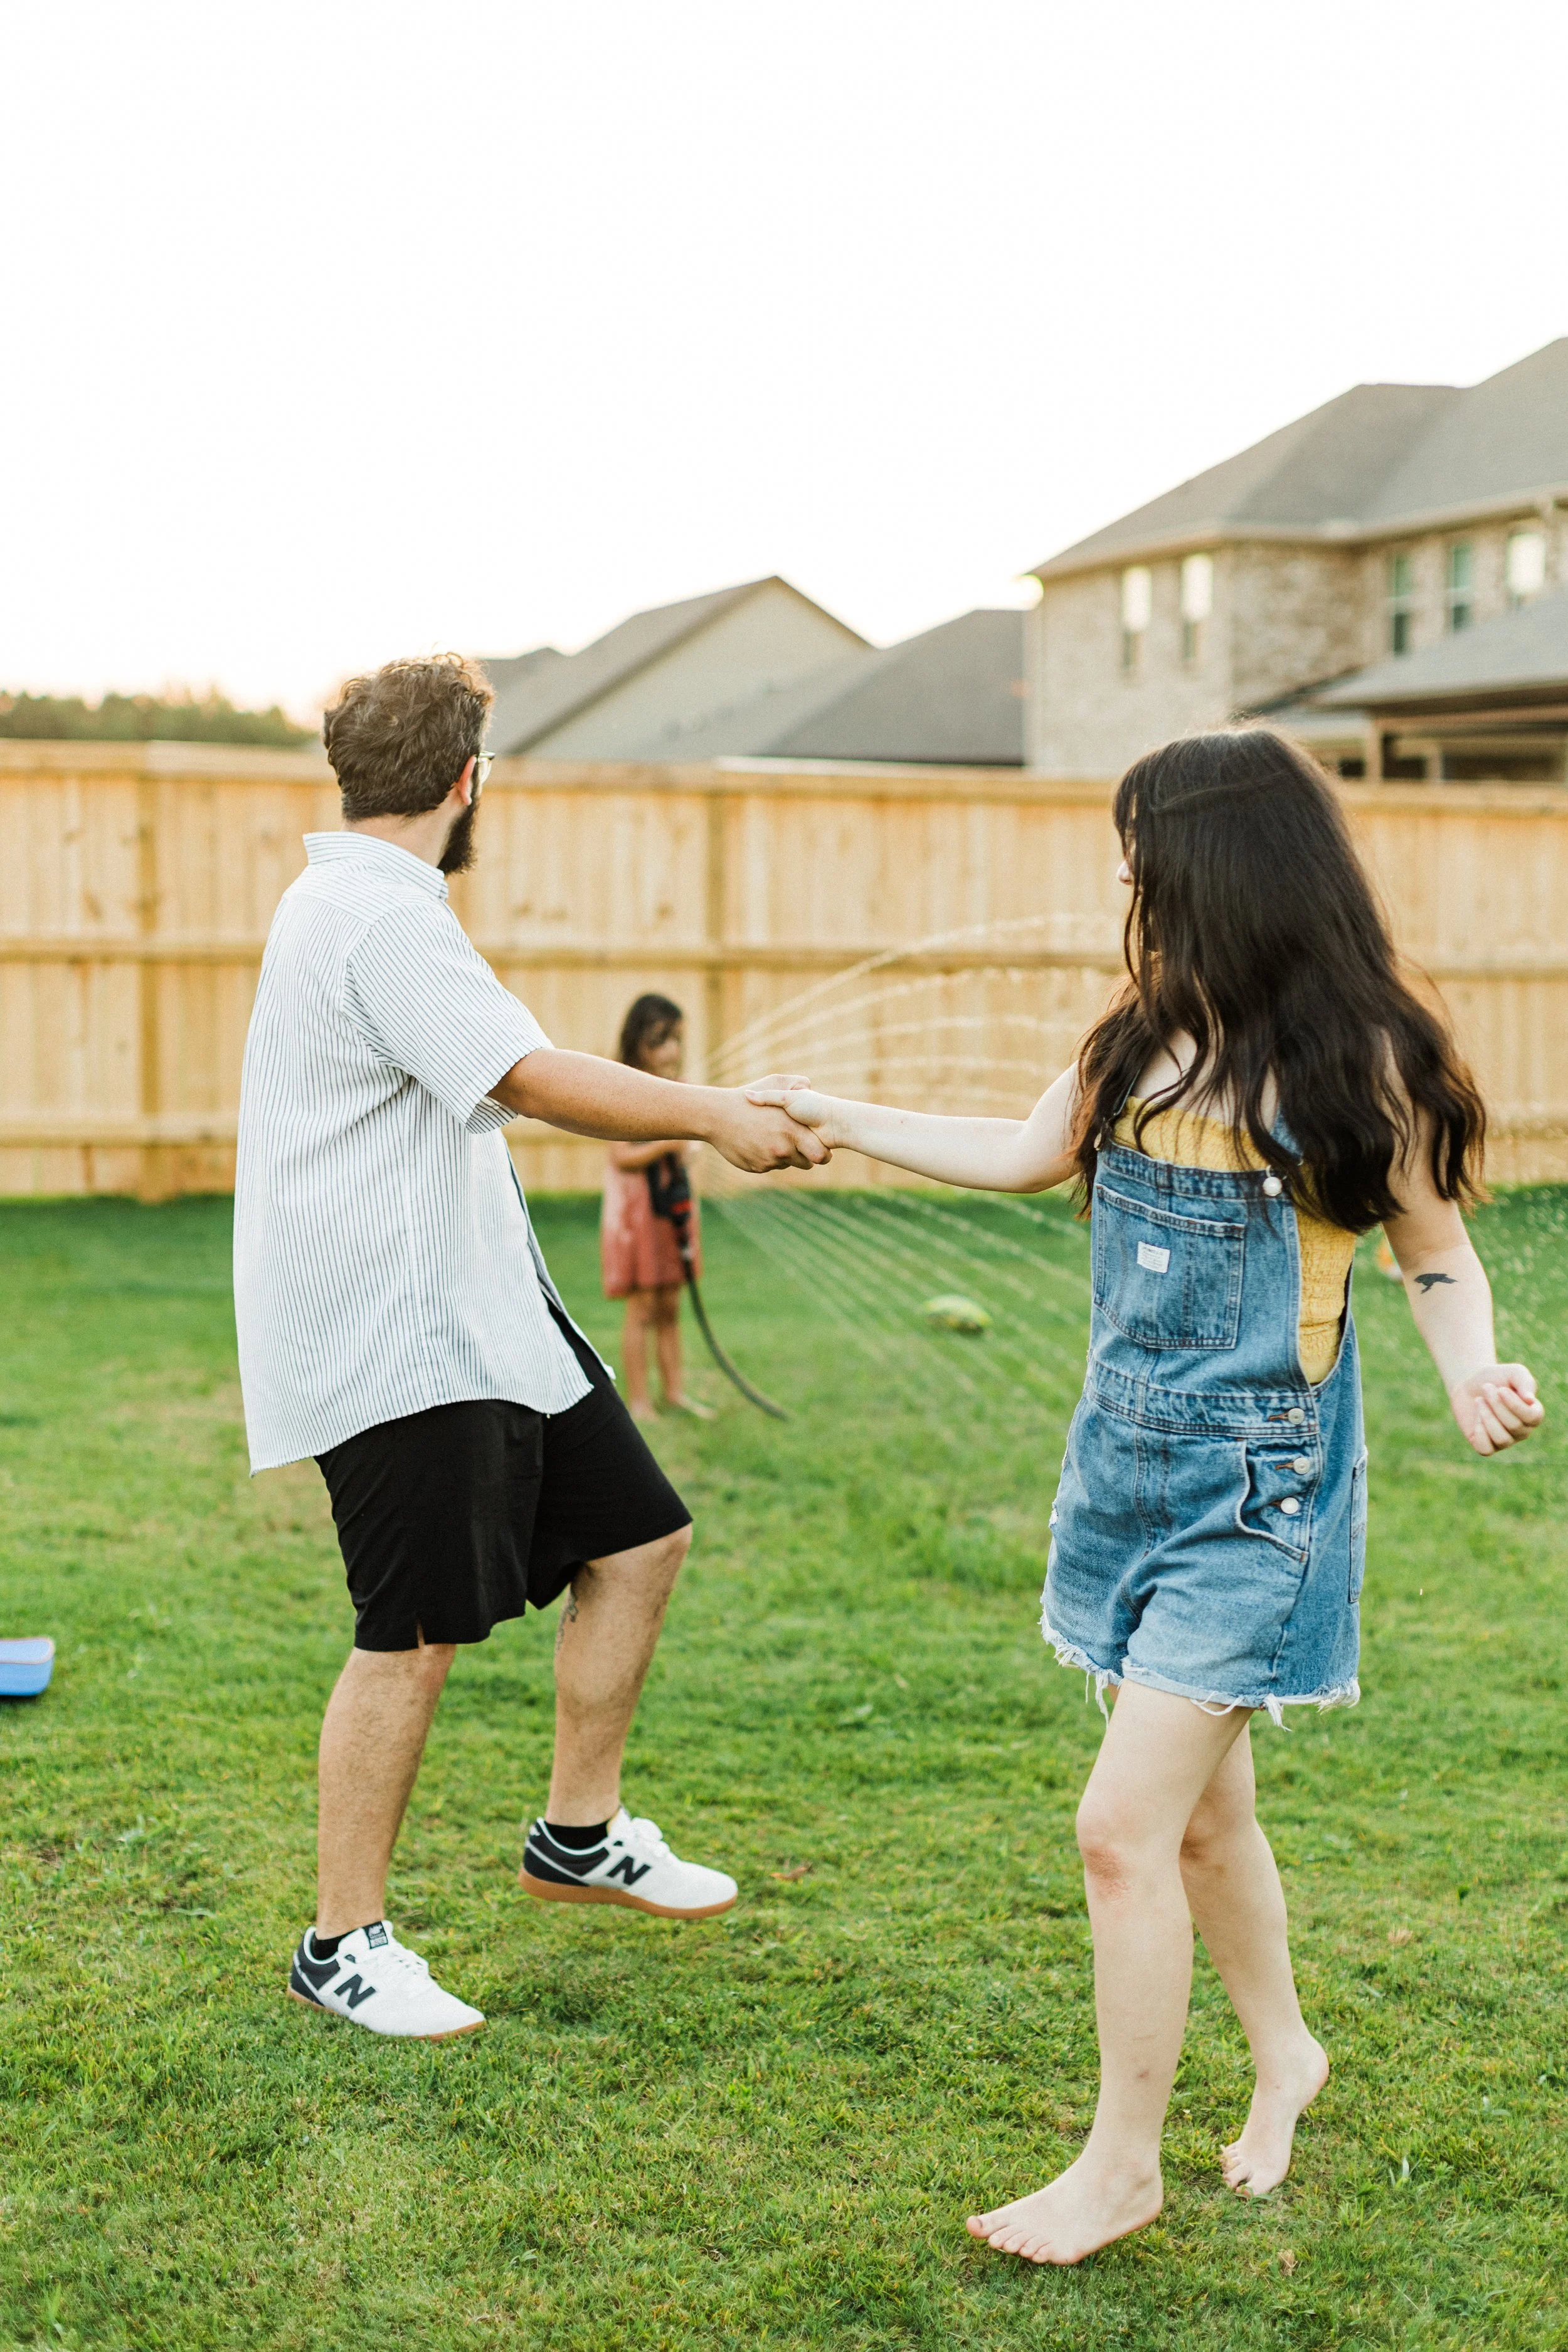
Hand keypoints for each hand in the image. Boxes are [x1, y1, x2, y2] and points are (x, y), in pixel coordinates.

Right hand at [710, 1084, 829, 1172]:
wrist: (717, 1116)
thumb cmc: (748, 1099)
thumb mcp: (774, 1083)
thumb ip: (797, 1084)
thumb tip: (810, 1087)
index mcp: (792, 1132)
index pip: (820, 1155)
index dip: (822, 1152)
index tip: (819, 1146)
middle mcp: (782, 1150)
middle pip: (806, 1164)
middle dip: (804, 1155)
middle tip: (796, 1142)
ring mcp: (769, 1161)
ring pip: (787, 1164)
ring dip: (784, 1155)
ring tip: (771, 1137)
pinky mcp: (756, 1168)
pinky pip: (769, 1166)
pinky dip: (766, 1157)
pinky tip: (756, 1142)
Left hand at [1449, 1364, 1542, 1455]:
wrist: (1470, 1382)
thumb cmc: (1497, 1378)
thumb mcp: (1514, 1372)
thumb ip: (1525, 1382)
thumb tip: (1530, 1400)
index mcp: (1533, 1414)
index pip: (1533, 1418)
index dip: (1515, 1405)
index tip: (1500, 1389)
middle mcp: (1522, 1431)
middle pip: (1515, 1426)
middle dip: (1496, 1405)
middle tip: (1486, 1388)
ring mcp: (1505, 1440)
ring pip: (1501, 1439)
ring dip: (1486, 1416)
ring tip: (1479, 1400)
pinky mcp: (1486, 1445)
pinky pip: (1486, 1449)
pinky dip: (1479, 1433)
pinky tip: (1476, 1418)